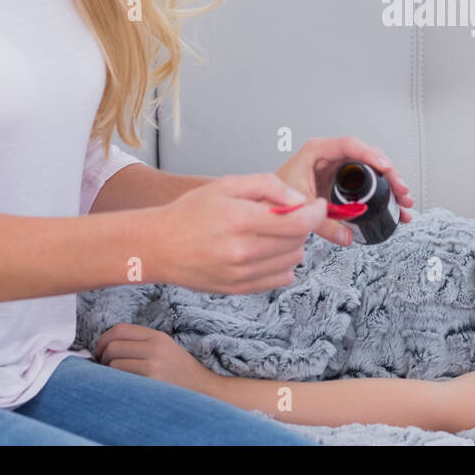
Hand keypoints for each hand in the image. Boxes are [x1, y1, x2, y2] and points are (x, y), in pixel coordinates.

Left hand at [94, 323, 215, 394]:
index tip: (99, 351)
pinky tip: (122, 386)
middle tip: (106, 368)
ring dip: (108, 372)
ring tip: (117, 379)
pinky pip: (120, 378)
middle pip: (113, 345)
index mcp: (157, 336)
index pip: (120, 329)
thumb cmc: (179, 372)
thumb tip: (106, 347)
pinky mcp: (151, 380)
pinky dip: (115, 382)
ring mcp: (153, 364)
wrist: (203, 389)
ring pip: (113, 362)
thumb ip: (140, 344)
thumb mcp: (165, 349)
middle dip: (102, 357)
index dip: (103, 339)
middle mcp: (155, 347)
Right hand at [154, 172, 330, 293]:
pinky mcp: (239, 289)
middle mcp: (243, 251)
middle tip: (285, 214)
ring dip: (292, 244)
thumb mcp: (228, 184)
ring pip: (293, 260)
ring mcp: (241, 274)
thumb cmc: (190, 212)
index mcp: (241, 220)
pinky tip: (265, 250)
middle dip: (301, 224)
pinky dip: (282, 263)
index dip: (316, 212)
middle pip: (299, 241)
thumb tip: (299, 200)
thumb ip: (268, 186)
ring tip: (270, 232)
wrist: (158, 245)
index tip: (316, 205)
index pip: (299, 222)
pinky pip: (281, 278)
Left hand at [276, 136, 416, 226]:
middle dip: (389, 174)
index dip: (370, 155)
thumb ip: (323, 224)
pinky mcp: (341, 181)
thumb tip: (347, 235)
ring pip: (372, 170)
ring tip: (403, 201)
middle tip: (400, 191)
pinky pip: (367, 183)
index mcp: (317, 152)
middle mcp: (330, 156)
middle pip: (368, 157)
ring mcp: (337, 168)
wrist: (265, 203)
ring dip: (390, 184)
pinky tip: (394, 207)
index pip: (350, 145)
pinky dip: (382, 193)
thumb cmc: (274, 195)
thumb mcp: (300, 209)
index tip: (385, 168)